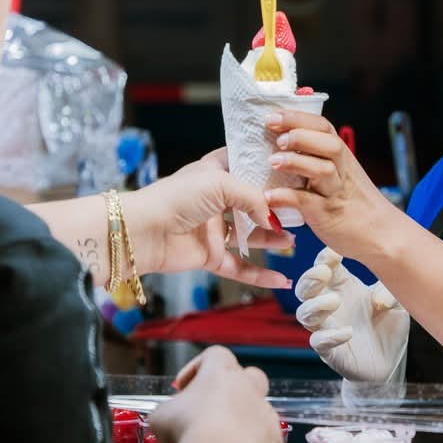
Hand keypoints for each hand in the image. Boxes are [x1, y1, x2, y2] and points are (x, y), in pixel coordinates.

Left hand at [126, 151, 292, 289]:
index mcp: (214, 173)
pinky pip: (240, 267)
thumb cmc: (177, 197)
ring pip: (249, 235)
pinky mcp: (210, 255)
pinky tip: (281, 279)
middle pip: (251, 202)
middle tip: (299, 210)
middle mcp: (215, 199)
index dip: (263, 164)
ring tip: (292, 240)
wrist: (144, 232)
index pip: (243, 163)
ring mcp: (213, 229)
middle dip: (273, 207)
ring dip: (271, 239)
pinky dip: (260, 275)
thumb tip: (271, 218)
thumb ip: (253, 198)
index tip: (289, 166)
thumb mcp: (221, 183)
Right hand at [152, 347, 284, 442]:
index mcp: (222, 373)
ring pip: (260, 414)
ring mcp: (267, 417)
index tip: (184, 387)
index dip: (197, 369)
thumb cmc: (187, 433)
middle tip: (213, 409)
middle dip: (234, 390)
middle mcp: (249, 389)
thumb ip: (171, 410)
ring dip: (244, 425)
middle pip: (251, 377)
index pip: (214, 355)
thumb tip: (170, 420)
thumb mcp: (161, 416)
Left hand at [264, 111, 409, 263]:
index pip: (323, 127)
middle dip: (300, 135)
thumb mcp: (340, 174)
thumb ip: (318, 158)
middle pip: (328, 143)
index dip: (298, 118)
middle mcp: (342, 171)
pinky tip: (270, 196)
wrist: (382, 235)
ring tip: (273, 162)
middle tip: (277, 138)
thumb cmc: (354, 203)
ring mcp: (336, 193)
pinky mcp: (328, 216)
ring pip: (322, 170)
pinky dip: (287, 197)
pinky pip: (308, 202)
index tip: (272, 115)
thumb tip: (282, 141)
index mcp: (342, 157)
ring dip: (296, 162)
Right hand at [294, 249, 409, 381]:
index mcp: (344, 286)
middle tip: (322, 272)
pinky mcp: (331, 351)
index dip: (325, 258)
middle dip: (309, 278)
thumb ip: (390, 293)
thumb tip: (379, 299)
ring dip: (315, 305)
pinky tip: (347, 332)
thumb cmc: (389, 324)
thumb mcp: (398, 302)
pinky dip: (329, 336)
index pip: (325, 266)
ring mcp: (328, 328)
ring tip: (334, 301)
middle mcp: (330, 304)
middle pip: (305, 288)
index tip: (335, 253)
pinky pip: (319, 342)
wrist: (392, 360)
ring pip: (304, 314)